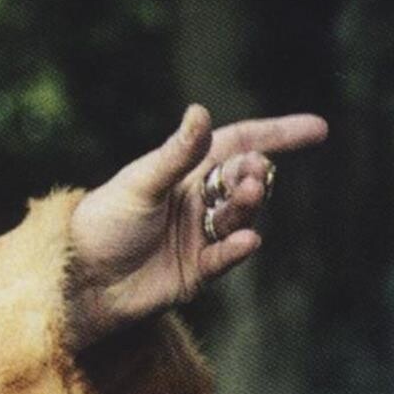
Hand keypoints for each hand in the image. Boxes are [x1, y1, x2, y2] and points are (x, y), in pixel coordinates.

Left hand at [64, 102, 326, 347]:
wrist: (74, 280)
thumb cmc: (98, 223)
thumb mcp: (139, 183)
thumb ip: (175, 154)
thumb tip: (201, 112)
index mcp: (183, 171)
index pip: (240, 144)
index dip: (279, 135)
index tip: (318, 129)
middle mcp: (196, 201)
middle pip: (244, 180)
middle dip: (255, 176)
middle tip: (251, 176)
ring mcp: (198, 237)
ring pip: (240, 217)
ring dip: (247, 205)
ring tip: (246, 195)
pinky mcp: (196, 272)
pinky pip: (226, 256)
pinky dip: (238, 247)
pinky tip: (247, 240)